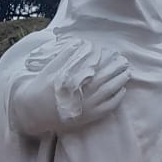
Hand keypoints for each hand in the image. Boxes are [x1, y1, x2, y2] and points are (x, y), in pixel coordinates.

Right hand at [11, 49, 129, 134]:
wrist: (35, 112)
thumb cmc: (41, 87)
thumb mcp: (50, 68)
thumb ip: (65, 57)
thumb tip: (80, 44)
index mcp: (72, 78)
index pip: (93, 65)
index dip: (104, 58)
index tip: (110, 52)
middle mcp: (81, 92)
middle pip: (105, 77)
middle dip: (116, 67)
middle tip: (124, 60)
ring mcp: (87, 106)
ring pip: (109, 91)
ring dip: (120, 80)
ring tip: (127, 72)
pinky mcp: (90, 116)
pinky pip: (109, 107)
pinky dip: (117, 98)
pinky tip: (122, 90)